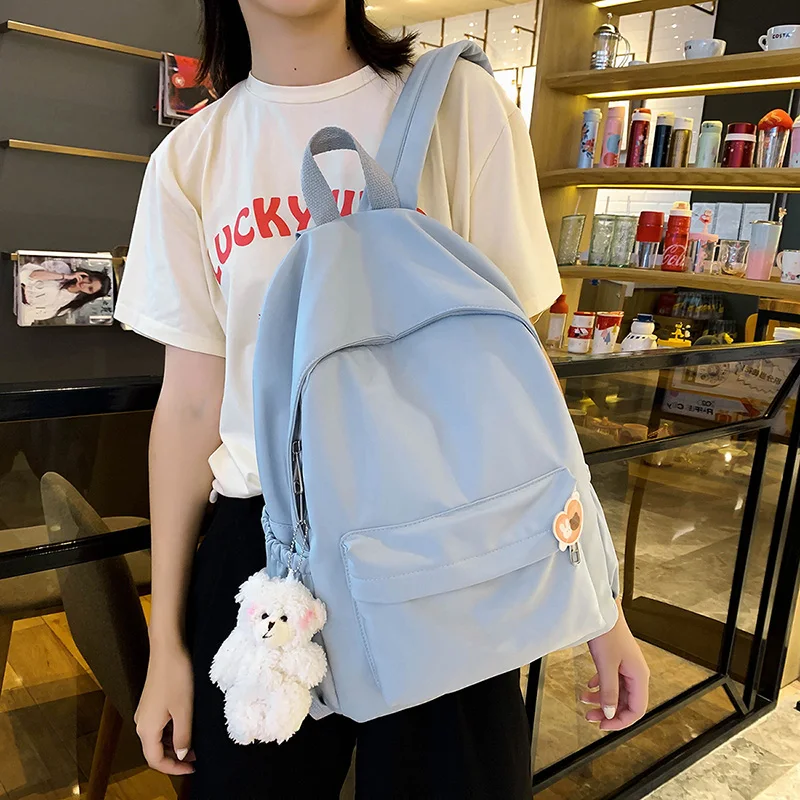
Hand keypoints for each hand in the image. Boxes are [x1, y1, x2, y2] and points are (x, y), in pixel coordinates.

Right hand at [135, 643, 194, 774]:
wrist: (167, 649)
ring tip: (195, 743)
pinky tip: (186, 727)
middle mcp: (141, 723)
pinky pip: (159, 726)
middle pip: (154, 751)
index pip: (155, 760)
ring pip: (157, 739)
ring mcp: (145, 712)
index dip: (174, 769)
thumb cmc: (176, 678)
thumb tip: (180, 755)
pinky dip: (171, 732)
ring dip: (174, 745)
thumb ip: (182, 736)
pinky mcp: (150, 702)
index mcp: (147, 729)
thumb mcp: (184, 710)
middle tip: (197, 758)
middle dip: (175, 757)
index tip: (193, 769)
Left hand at [582, 602, 648, 730]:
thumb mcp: (606, 665)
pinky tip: (589, 686)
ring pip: (617, 692)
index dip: (620, 721)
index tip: (602, 725)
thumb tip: (609, 714)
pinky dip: (600, 686)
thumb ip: (609, 691)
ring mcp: (626, 666)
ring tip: (583, 700)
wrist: (602, 609)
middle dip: (607, 711)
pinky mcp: (617, 659)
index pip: (636, 710)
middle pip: (626, 702)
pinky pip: (611, 680)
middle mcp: (636, 673)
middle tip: (588, 716)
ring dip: (601, 699)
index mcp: (639, 676)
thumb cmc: (607, 633)